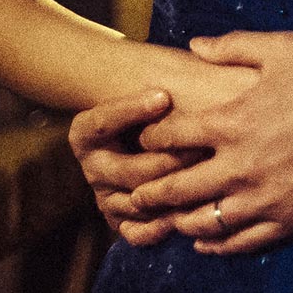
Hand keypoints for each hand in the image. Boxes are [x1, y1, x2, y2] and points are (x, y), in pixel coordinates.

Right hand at [69, 90, 197, 245]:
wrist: (153, 139)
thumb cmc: (158, 107)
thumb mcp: (151, 92)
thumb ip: (160, 87)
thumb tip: (189, 59)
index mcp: (86, 131)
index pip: (103, 121)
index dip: (132, 110)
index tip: (164, 94)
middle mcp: (93, 167)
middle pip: (130, 170)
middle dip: (170, 160)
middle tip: (204, 148)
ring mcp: (106, 197)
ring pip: (138, 203)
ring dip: (172, 195)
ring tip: (205, 182)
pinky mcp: (121, 222)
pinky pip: (137, 233)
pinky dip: (161, 226)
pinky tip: (187, 214)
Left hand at [124, 31, 292, 254]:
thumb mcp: (286, 48)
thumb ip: (235, 47)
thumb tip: (196, 46)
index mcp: (234, 121)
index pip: (170, 135)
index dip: (149, 136)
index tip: (143, 138)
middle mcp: (241, 166)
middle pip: (176, 188)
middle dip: (147, 192)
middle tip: (131, 194)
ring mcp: (265, 199)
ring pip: (204, 224)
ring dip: (178, 223)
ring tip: (164, 221)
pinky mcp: (291, 222)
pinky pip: (243, 243)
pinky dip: (218, 246)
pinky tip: (207, 244)